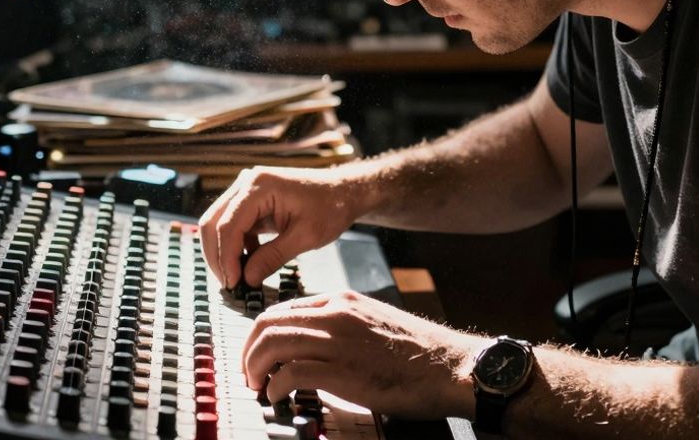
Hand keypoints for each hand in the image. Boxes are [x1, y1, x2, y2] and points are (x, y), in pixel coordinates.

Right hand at [198, 165, 373, 287]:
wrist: (343, 191)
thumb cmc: (330, 208)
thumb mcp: (305, 237)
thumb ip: (273, 257)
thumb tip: (247, 279)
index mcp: (259, 186)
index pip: (228, 225)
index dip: (226, 257)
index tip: (233, 283)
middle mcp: (246, 183)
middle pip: (214, 222)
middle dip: (218, 256)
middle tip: (229, 284)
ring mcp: (246, 190)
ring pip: (218, 224)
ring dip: (223, 252)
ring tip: (236, 278)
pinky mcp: (250, 201)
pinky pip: (232, 225)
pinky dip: (235, 246)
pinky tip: (247, 265)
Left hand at [242, 290, 484, 419]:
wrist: (450, 366)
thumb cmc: (418, 353)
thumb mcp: (374, 322)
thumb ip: (342, 325)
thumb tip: (313, 345)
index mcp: (342, 301)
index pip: (284, 309)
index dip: (262, 334)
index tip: (258, 353)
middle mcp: (335, 314)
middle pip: (269, 323)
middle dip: (250, 349)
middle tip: (249, 372)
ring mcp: (337, 341)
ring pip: (273, 343)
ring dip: (256, 367)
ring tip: (257, 385)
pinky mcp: (341, 371)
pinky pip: (291, 373)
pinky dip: (275, 386)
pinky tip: (277, 396)